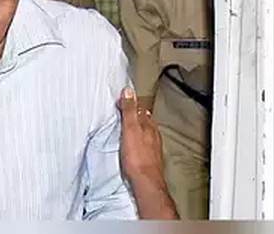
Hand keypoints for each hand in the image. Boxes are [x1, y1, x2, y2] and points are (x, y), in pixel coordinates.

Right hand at [117, 87, 177, 218]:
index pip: (140, 108)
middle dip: (136, 114)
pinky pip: (145, 143)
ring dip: (138, 127)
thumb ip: (129, 110)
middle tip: (126, 109)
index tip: (121, 100)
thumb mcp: (130, 129)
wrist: (145, 181)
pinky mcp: (149, 158)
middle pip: (144, 120)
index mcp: (147, 125)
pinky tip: (135, 144)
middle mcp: (152, 134)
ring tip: (131, 125)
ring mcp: (152, 146)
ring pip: (146, 132)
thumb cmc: (137, 157)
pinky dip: (139, 140)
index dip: (130, 103)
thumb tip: (129, 92)